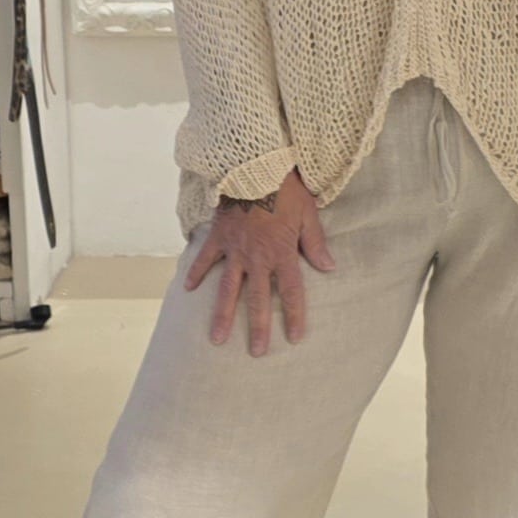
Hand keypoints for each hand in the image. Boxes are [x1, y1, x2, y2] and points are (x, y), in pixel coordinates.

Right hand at [184, 167, 335, 355]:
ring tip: (217, 339)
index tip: (295, 337)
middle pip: (258, 299)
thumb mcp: (308, 214)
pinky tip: (188, 290)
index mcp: (282, 253)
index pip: (291, 291)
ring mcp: (234, 250)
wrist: (253, 165)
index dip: (295, 315)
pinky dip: (196, 273)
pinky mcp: (218, 237)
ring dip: (223, 315)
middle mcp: (257, 257)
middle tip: (257, 353)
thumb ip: (316, 243)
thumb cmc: (285, 188)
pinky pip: (205, 259)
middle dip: (258, 328)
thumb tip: (329, 267)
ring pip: (228, 289)